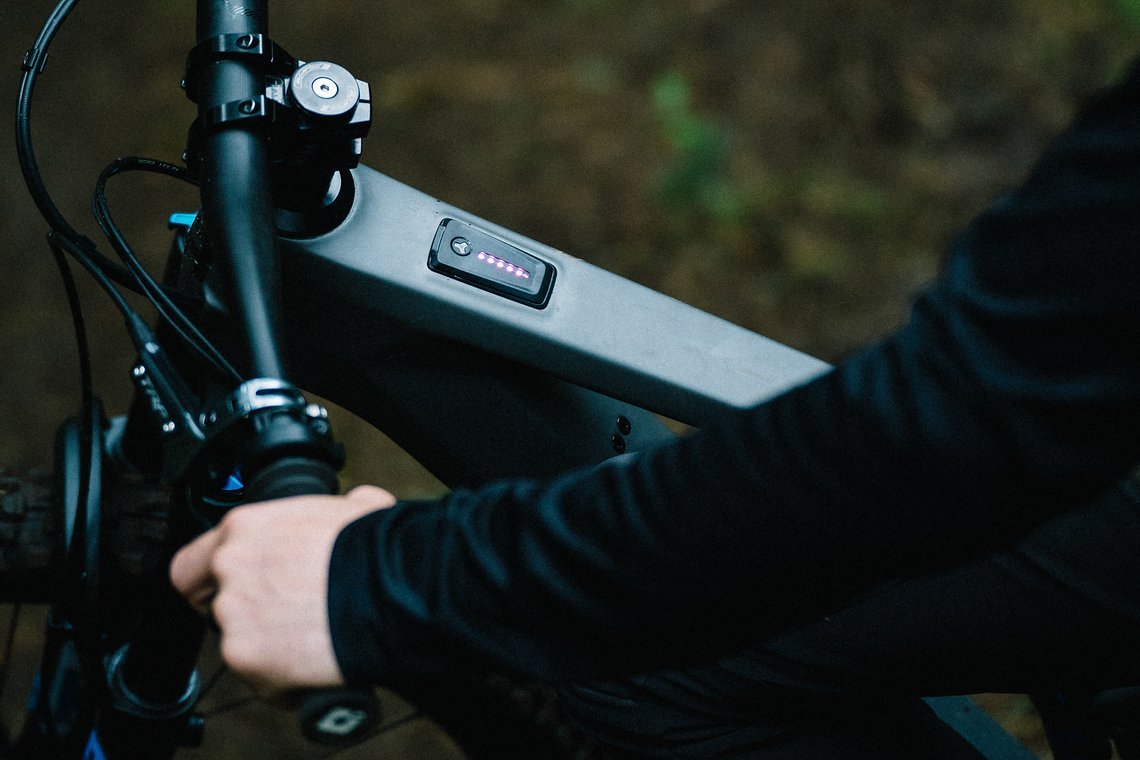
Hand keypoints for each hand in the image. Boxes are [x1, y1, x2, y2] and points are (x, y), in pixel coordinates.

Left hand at [169, 485, 395, 699]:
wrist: (390, 588)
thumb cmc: (376, 546)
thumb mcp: (356, 507)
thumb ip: (337, 509)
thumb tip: (360, 505)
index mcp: (245, 527)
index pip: (194, 562)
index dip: (211, 582)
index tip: (233, 592)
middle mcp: (228, 568)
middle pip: (213, 606)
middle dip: (244, 618)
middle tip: (279, 624)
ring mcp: (232, 615)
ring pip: (240, 646)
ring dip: (270, 651)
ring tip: (313, 647)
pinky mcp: (246, 659)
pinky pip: (262, 681)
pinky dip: (287, 683)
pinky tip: (317, 670)